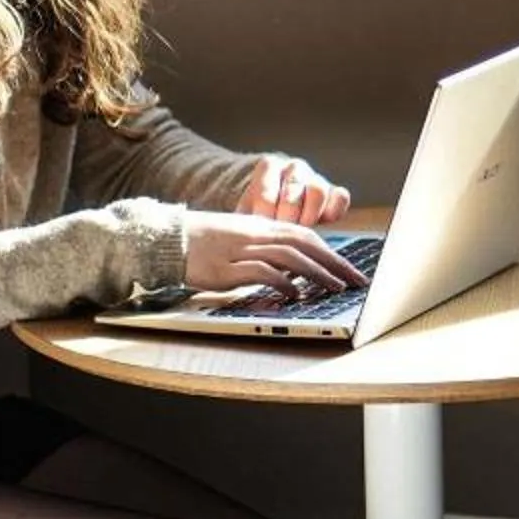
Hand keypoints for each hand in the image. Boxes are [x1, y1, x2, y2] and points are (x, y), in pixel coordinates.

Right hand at [183, 212, 369, 297]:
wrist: (163, 240)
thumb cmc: (200, 242)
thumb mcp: (237, 238)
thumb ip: (264, 248)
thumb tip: (294, 268)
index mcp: (258, 225)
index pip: (304, 234)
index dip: (331, 252)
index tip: (350, 269)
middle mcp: (253, 234)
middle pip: (303, 243)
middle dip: (334, 262)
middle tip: (355, 280)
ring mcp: (238, 251)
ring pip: (289, 256)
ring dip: (316, 272)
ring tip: (335, 287)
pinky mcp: (223, 269)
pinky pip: (261, 272)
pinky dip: (282, 282)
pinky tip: (295, 293)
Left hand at [236, 154, 351, 225]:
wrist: (277, 207)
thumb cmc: (257, 212)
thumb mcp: (246, 211)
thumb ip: (244, 220)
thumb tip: (236, 237)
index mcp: (268, 167)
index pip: (267, 190)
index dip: (264, 215)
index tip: (261, 230)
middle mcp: (294, 168)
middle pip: (293, 190)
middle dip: (286, 217)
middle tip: (281, 234)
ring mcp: (316, 178)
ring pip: (318, 190)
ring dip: (309, 215)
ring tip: (300, 231)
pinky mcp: (334, 192)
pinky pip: (340, 196)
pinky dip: (335, 210)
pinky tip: (324, 223)